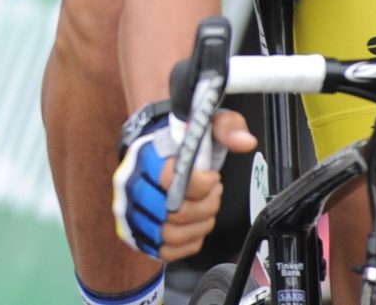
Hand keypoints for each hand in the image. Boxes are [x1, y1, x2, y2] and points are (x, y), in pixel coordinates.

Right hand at [114, 102, 254, 261]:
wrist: (151, 154)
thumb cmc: (177, 142)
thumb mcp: (202, 123)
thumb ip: (225, 126)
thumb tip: (245, 142)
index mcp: (143, 158)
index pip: (172, 180)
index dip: (202, 184)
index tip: (212, 177)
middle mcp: (131, 187)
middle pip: (176, 213)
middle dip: (207, 206)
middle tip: (213, 193)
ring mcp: (130, 213)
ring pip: (172, 235)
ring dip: (200, 226)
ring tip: (206, 209)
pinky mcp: (137, 233)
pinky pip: (167, 251)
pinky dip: (189, 242)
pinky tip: (196, 225)